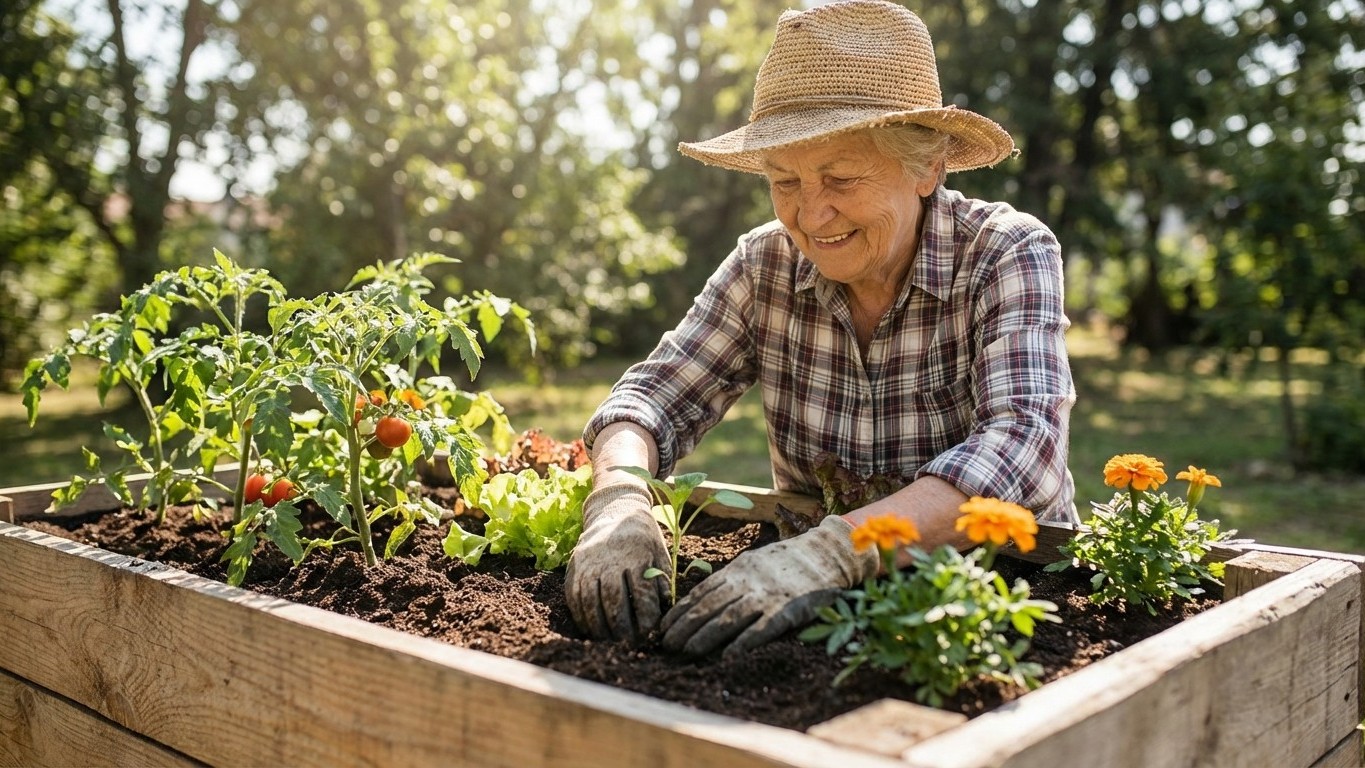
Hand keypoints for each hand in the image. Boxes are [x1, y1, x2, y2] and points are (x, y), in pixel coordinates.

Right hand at [565, 484, 670, 642]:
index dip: (646, 618)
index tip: (650, 634)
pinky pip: (574, 596)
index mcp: (637, 554)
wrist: (614, 509)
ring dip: (599, 627)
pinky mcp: (574, 565)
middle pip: (614, 600)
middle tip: (628, 645)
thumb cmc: (643, 537)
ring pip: (590, 601)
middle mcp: (610, 558)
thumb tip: (665, 608)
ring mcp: (588, 562)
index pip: (642, 593)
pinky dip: (581, 616)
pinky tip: (591, 629)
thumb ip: (663, 580)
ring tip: (609, 642)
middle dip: (622, 628)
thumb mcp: (660, 553)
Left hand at [660, 515, 878, 657]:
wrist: (826, 554)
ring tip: (686, 652)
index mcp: (738, 569)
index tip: (662, 628)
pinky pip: (761, 629)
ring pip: (729, 617)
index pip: (700, 592)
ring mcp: (767, 595)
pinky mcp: (787, 610)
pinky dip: (742, 643)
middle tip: (666, 646)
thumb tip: (701, 599)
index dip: (680, 611)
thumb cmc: (787, 562)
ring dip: (704, 636)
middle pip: (708, 605)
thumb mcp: (753, 562)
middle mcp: (748, 581)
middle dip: (684, 626)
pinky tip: (727, 657)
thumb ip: (731, 579)